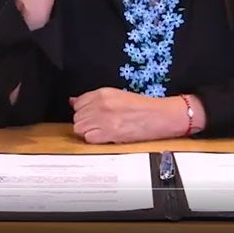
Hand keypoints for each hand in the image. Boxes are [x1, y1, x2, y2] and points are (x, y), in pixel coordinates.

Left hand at [69, 88, 188, 143]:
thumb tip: (74, 101)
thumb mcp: (116, 95)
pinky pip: (89, 138)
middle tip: (96, 123)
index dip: (82, 110)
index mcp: (103, 93)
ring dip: (87, 130)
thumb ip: (94, 98)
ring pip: (79, 128)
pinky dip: (93, 139)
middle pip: (77, 116)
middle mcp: (102, 105)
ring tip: (99, 130)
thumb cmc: (142, 106)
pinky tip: (103, 136)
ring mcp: (105, 120)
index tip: (88, 113)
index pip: (78, 102)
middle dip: (84, 121)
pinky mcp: (110, 134)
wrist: (159, 116)